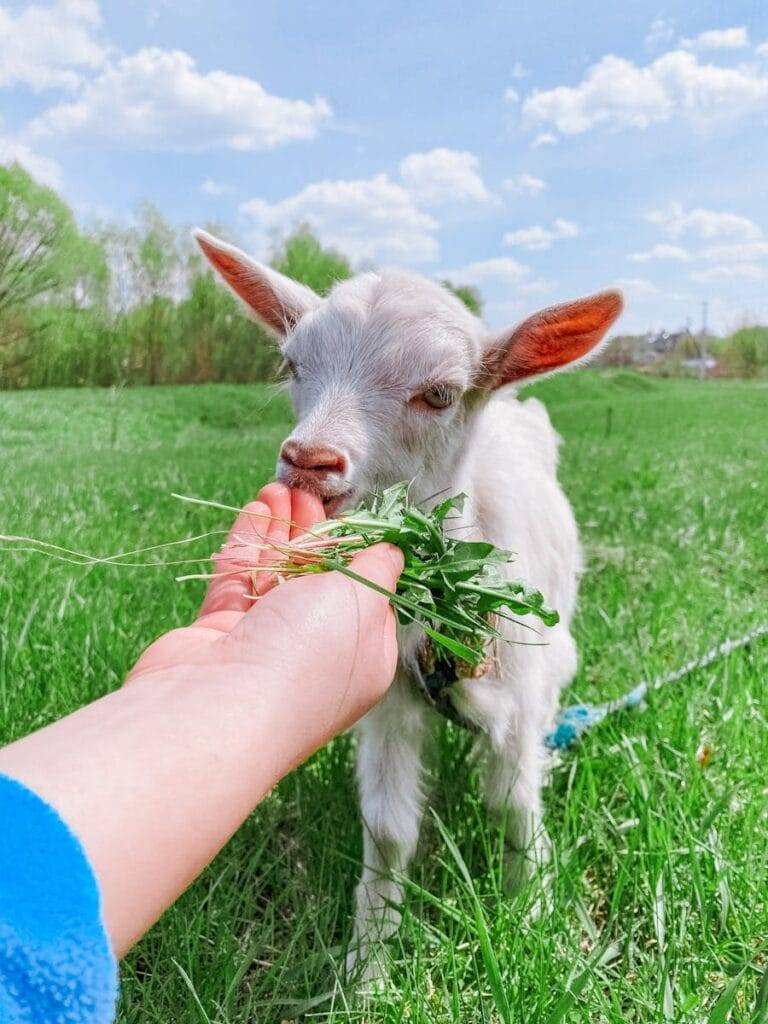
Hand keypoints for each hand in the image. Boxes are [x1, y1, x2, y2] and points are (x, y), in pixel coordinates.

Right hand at [127, 483, 403, 745]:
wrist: (219, 709)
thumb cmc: (308, 654)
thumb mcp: (364, 600)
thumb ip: (378, 568)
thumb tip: (393, 549)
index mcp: (363, 656)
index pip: (369, 597)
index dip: (363, 552)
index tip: (358, 514)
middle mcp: (316, 653)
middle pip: (319, 581)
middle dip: (316, 533)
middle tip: (310, 491)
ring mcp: (264, 645)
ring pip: (276, 576)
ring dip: (280, 529)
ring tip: (280, 487)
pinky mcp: (220, 635)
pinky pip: (238, 581)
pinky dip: (248, 543)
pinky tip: (256, 506)